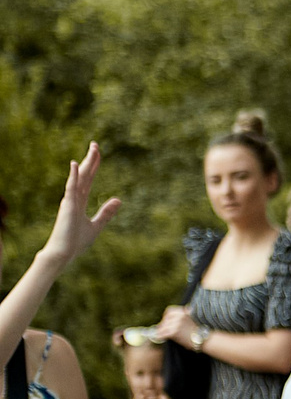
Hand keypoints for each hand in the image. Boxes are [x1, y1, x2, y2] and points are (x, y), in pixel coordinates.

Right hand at [39, 143, 120, 266]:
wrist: (64, 254)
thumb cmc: (76, 242)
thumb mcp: (96, 226)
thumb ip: (106, 213)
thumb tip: (119, 200)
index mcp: (80, 202)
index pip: (88, 179)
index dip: (93, 166)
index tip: (97, 153)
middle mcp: (74, 198)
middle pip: (84, 175)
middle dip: (90, 159)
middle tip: (95, 144)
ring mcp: (70, 201)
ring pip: (79, 177)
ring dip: (85, 163)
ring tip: (92, 149)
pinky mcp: (68, 206)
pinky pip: (71, 188)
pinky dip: (73, 176)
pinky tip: (75, 164)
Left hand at [154, 305, 197, 343]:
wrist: (203, 339)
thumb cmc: (198, 330)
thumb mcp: (192, 318)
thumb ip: (184, 314)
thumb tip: (177, 313)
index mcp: (183, 312)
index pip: (169, 311)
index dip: (166, 316)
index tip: (165, 321)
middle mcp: (179, 316)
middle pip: (165, 320)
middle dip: (163, 325)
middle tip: (163, 330)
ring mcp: (176, 324)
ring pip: (162, 327)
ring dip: (161, 332)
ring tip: (161, 335)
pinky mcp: (174, 332)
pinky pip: (162, 334)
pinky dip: (160, 337)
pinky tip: (160, 338)